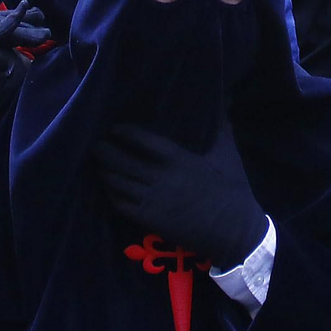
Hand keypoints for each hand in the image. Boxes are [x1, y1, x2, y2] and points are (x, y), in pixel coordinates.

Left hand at [95, 122, 266, 268]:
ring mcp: (153, 200)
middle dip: (105, 151)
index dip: (125, 133)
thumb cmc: (232, 189)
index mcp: (179, 159)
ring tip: (97, 162)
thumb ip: (221, 127)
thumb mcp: (228, 154)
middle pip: (123, 162)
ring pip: (118, 183)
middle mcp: (161, 178)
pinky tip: (107, 186)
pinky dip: (110, 193)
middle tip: (96, 143)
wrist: (234, 231)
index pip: (143, 141)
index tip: (115, 128)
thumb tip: (223, 99)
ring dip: (104, 171)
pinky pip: (121, 204)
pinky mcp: (150, 220)